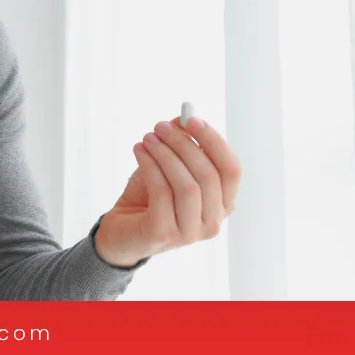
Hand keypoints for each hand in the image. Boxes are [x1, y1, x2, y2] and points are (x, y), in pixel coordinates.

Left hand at [94, 116, 241, 266]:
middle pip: (209, 176)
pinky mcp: (163, 235)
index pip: (231, 170)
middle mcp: (212, 222)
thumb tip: (182, 119)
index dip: (214, 142)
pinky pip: (163, 193)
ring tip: (148, 138)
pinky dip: (150, 166)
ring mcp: (190, 233)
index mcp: (222, 204)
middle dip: (184, 145)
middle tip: (161, 126)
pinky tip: (139, 151)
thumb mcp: (169, 168)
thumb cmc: (151, 198)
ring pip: (188, 186)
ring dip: (166, 155)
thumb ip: (181, 145)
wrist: (122, 232)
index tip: (192, 120)